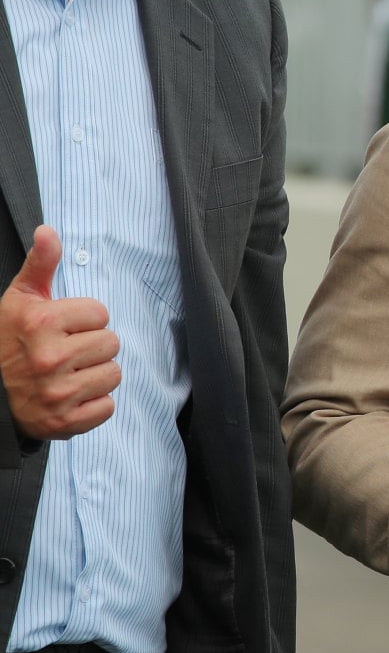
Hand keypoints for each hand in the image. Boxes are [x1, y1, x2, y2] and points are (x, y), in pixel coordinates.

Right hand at [0, 226, 119, 440]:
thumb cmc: (11, 340)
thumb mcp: (21, 298)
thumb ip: (40, 263)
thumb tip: (48, 230)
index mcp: (40, 323)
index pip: (101, 314)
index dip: (84, 320)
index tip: (61, 328)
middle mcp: (49, 358)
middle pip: (111, 343)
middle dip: (92, 346)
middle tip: (64, 353)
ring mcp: (57, 393)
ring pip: (114, 374)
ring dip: (95, 374)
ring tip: (67, 374)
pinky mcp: (65, 422)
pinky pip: (108, 407)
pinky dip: (93, 404)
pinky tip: (71, 397)